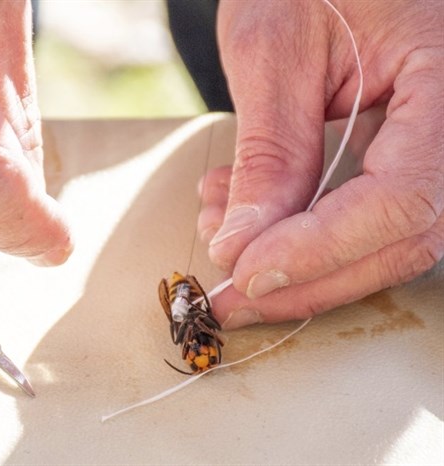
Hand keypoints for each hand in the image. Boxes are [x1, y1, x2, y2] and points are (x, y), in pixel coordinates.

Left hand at [198, 0, 442, 327]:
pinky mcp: (407, 156)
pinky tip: (243, 214)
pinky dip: (300, 232)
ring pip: (384, 240)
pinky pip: (367, 217)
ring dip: (296, 258)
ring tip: (220, 231)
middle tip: (228, 289)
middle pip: (400, 237)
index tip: (247, 271)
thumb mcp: (272, 52)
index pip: (403, 197)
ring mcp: (436, 145)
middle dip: (304, 278)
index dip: (322, 248)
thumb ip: (269, 152)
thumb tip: (242, 247)